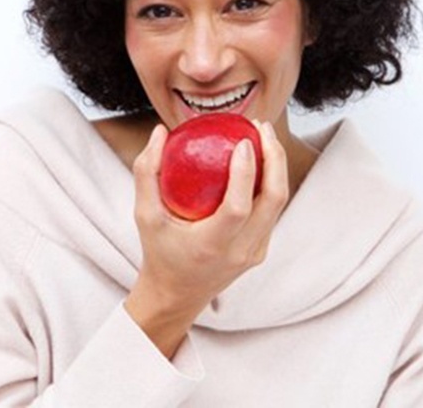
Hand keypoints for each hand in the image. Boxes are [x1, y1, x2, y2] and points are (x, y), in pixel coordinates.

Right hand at [124, 120, 288, 356]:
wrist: (176, 294)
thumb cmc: (158, 251)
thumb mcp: (144, 215)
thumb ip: (146, 172)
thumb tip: (160, 131)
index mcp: (211, 246)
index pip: (238, 208)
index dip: (245, 173)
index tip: (244, 142)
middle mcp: (240, 251)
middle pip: (274, 200)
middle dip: (275, 158)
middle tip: (261, 128)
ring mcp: (255, 252)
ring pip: (279, 203)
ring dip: (277, 166)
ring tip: (265, 136)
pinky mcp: (261, 249)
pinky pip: (272, 210)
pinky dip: (271, 181)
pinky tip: (261, 159)